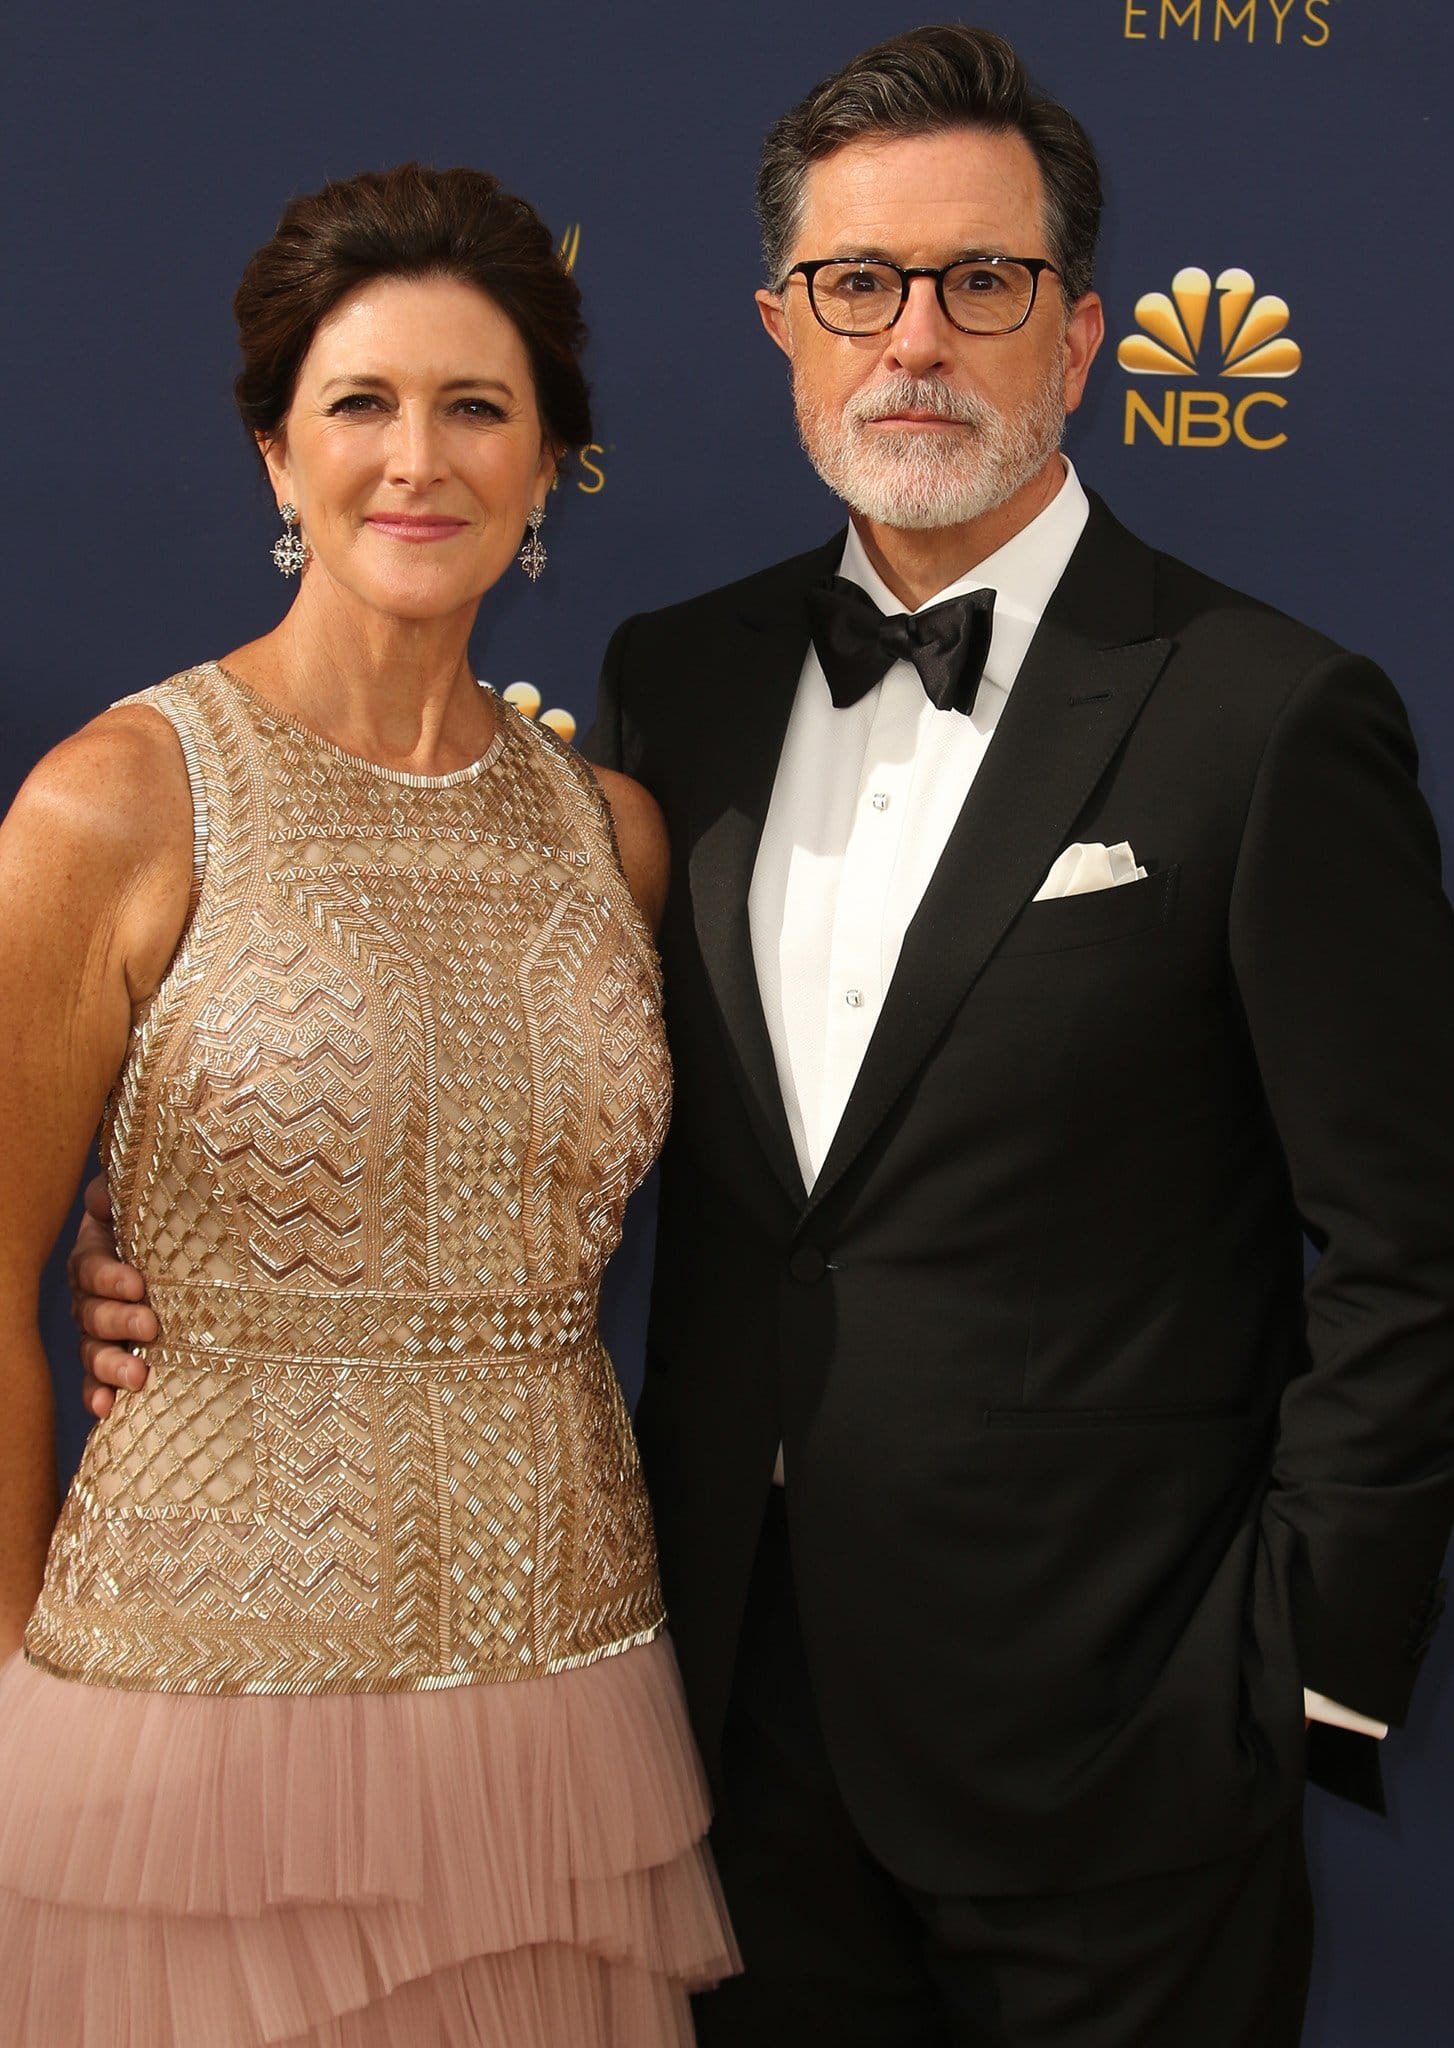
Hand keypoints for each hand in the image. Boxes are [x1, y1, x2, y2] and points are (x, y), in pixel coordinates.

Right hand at [69, 1176, 154, 1417]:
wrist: (192, 1253)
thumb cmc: (173, 1221)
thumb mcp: (151, 1201)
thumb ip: (125, 1193)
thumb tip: (103, 1200)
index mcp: (97, 1256)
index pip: (90, 1268)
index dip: (109, 1277)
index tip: (137, 1284)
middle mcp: (93, 1296)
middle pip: (91, 1313)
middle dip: (118, 1322)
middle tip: (150, 1325)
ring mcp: (103, 1333)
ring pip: (93, 1351)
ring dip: (110, 1366)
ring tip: (136, 1375)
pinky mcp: (118, 1360)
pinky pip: (98, 1382)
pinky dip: (99, 1395)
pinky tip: (107, 1409)